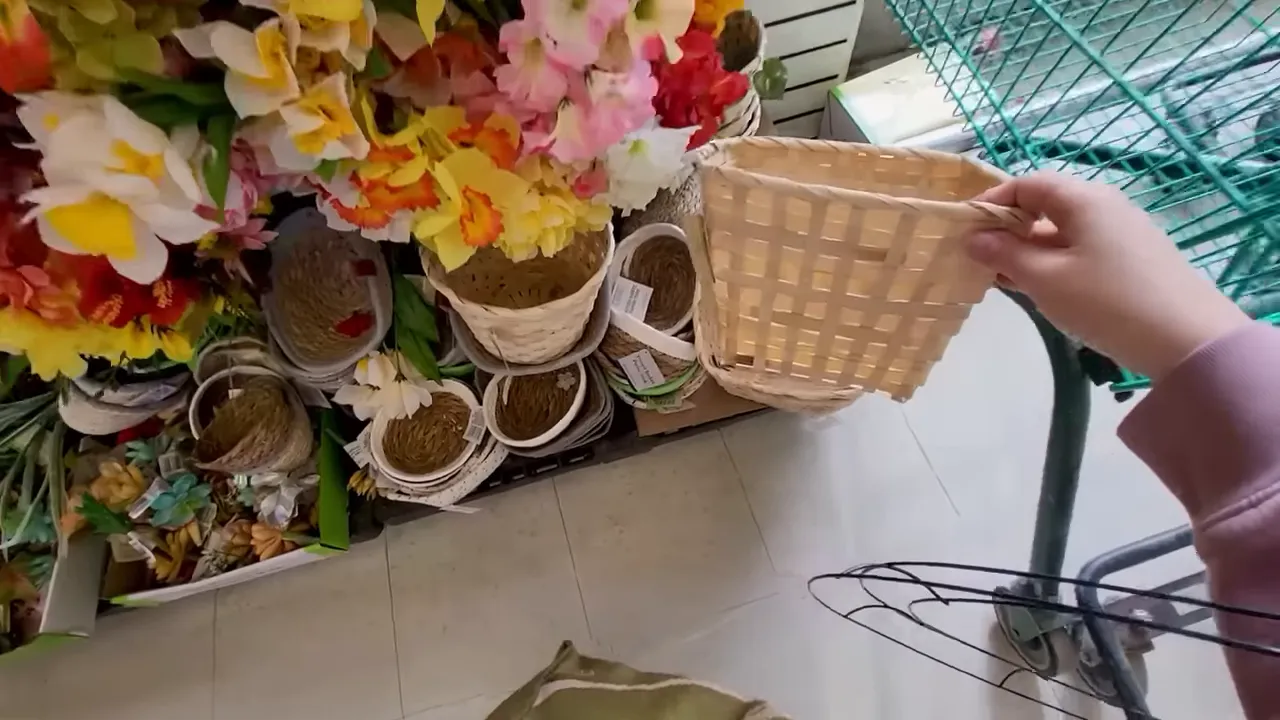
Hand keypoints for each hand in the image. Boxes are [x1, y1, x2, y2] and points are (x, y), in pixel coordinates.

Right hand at [965, 172, 1249, 380]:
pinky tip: (1041, 292)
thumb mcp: (1045, 279)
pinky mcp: (1133, 259)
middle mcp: (1104, 206)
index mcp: (1083, 199)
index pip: (1026, 184)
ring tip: (1003, 281)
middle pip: (1044, 206)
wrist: (1187, 340)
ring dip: (1028, 251)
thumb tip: (973, 237)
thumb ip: (1004, 254)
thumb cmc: (1106, 302)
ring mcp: (1122, 232)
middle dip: (1007, 230)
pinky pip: (1081, 250)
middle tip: (978, 262)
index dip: (991, 203)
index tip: (963, 231)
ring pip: (1062, 231)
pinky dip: (1054, 263)